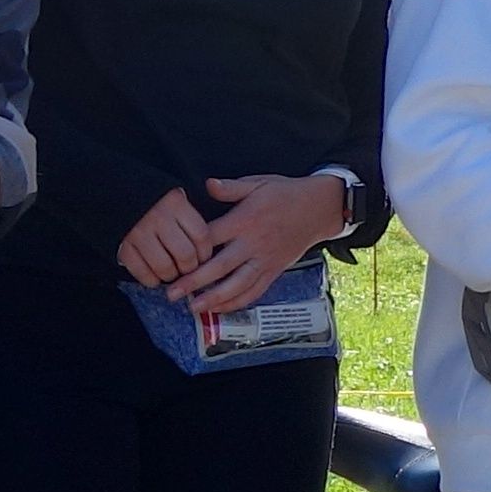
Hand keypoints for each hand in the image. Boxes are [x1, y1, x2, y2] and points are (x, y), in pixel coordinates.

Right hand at [114, 187, 214, 291]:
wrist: (115, 193)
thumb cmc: (155, 204)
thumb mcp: (176, 201)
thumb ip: (190, 221)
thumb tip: (208, 256)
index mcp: (175, 203)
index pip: (201, 236)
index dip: (205, 253)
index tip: (203, 258)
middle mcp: (157, 217)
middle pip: (185, 255)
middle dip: (189, 268)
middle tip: (186, 268)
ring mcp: (138, 232)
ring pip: (165, 267)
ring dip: (171, 276)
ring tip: (172, 272)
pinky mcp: (123, 246)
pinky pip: (142, 273)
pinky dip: (151, 280)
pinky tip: (154, 276)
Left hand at [168, 173, 351, 313]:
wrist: (319, 209)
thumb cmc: (285, 194)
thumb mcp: (258, 183)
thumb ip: (231, 187)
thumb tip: (207, 185)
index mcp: (246, 220)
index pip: (212, 237)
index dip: (191, 249)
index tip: (171, 258)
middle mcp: (254, 243)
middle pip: (220, 267)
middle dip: (194, 282)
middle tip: (172, 293)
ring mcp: (265, 260)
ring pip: (237, 285)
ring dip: (214, 299)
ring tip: (193, 308)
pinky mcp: (274, 271)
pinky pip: (255, 291)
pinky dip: (237, 302)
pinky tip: (220, 309)